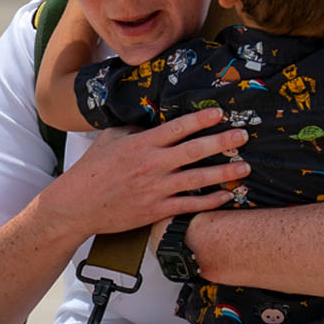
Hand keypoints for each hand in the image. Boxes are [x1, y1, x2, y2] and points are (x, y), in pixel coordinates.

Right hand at [40, 108, 248, 237]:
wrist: (78, 205)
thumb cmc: (93, 170)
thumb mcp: (110, 139)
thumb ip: (135, 129)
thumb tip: (154, 119)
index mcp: (141, 144)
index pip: (177, 128)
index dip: (200, 119)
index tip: (219, 113)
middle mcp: (152, 165)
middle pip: (194, 151)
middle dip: (221, 142)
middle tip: (243, 135)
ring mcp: (156, 189)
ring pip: (197, 179)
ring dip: (224, 172)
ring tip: (245, 167)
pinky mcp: (156, 210)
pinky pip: (189, 205)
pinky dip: (210, 200)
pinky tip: (227, 195)